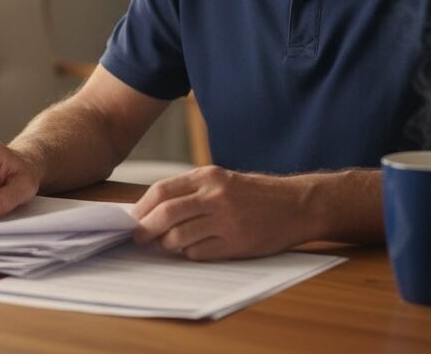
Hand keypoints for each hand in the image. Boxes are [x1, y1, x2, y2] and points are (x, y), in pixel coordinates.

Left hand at [131, 166, 314, 259]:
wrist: (297, 205)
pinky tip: (196, 249)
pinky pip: (199, 253)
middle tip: (137, 238)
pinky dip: (190, 254)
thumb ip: (191, 192)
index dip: (141, 208)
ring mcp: (226, 220)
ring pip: (178, 237)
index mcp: (208, 177)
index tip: (132, 219)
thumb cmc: (256, 194)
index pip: (161, 191)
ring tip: (168, 244)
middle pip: (165, 214)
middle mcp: (215, 196)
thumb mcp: (222, 181)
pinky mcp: (236, 243)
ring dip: (167, 244)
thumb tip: (152, 210)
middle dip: (145, 228)